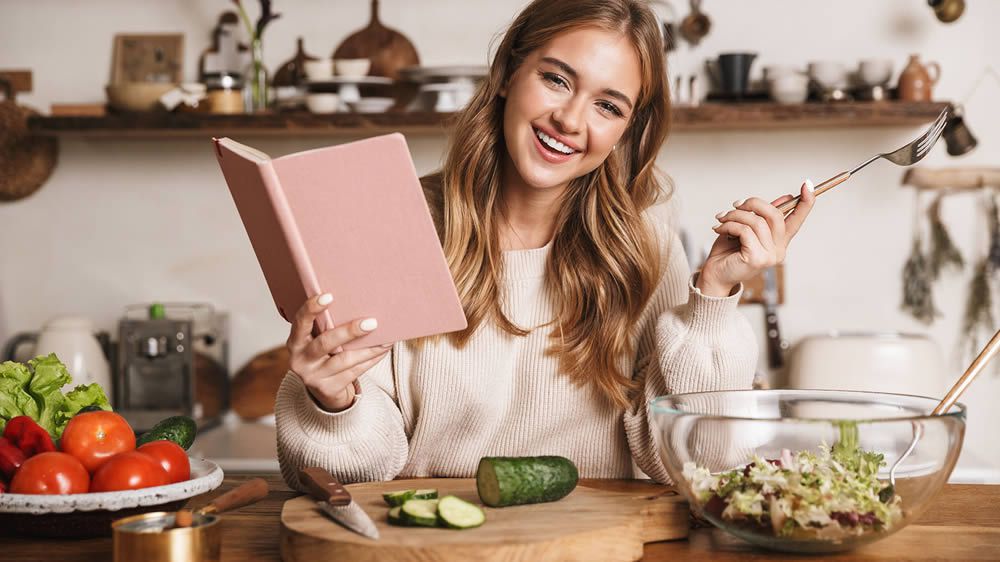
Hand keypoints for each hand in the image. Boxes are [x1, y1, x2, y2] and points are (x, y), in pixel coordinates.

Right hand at [286, 293, 391, 411]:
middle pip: (325, 343)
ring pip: (344, 360)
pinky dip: (371, 360)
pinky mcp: (328, 389)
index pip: (300, 322)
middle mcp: (300, 360)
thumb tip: (358, 303)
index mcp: (295, 342)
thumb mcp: (317, 340)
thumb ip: (326, 326)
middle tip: (371, 323)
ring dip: (368, 348)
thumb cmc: (323, 355)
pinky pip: (354, 372)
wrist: (323, 389)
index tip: (329, 296)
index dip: (311, 309)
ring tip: (386, 339)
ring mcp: (313, 376)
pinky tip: (382, 350)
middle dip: (350, 332)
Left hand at [697, 180, 815, 296]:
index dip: (805, 202)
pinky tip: (719, 228)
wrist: (714, 274)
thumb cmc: (728, 252)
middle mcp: (779, 250)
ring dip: (735, 215)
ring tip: (722, 218)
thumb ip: (763, 216)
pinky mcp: (757, 259)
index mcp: (779, 242)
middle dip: (753, 203)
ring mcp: (770, 256)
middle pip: (775, 215)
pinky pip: (745, 231)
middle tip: (736, 204)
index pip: (797, 220)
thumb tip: (786, 198)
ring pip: (757, 222)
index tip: (808, 184)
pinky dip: (729, 225)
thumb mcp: (747, 228)